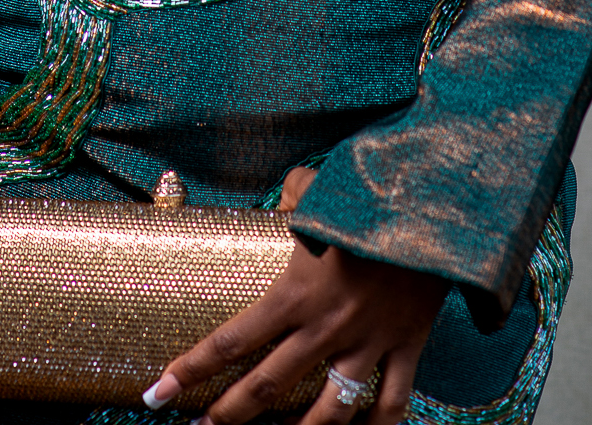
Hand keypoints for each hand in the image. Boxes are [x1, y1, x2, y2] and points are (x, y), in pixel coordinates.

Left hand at [144, 168, 447, 424]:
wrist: (434, 204)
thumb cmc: (368, 191)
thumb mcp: (316, 189)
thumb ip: (290, 201)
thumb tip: (280, 205)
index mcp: (295, 290)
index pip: (231, 340)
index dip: (190, 369)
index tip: (157, 394)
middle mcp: (325, 325)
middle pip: (267, 387)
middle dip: (228, 414)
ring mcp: (367, 342)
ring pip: (328, 413)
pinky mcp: (406, 347)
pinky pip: (391, 404)